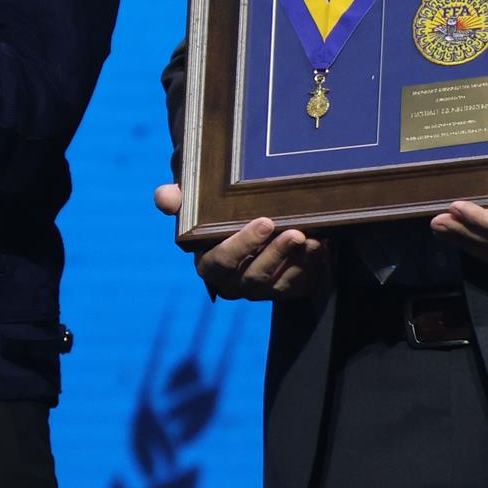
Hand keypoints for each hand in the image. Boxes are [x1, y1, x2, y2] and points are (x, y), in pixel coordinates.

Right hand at [155, 183, 324, 299]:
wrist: (252, 223)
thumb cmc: (217, 214)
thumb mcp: (196, 204)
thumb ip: (177, 200)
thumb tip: (165, 196)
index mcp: (209, 266)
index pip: (221, 262)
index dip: (242, 245)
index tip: (265, 221)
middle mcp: (235, 284)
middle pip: (254, 277)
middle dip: (276, 255)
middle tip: (295, 232)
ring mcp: (263, 291)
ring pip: (280, 285)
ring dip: (298, 263)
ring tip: (314, 239)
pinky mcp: (287, 290)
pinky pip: (301, 286)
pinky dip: (313, 268)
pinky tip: (322, 247)